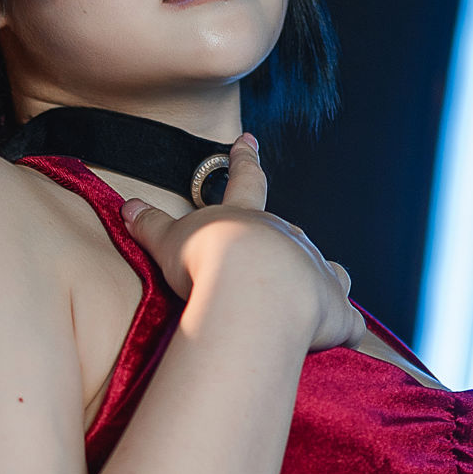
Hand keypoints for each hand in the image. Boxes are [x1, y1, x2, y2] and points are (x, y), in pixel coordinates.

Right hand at [120, 134, 361, 353]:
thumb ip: (150, 224)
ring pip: (328, 269)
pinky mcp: (334, 310)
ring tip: (313, 291)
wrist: (252, 290)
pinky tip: (344, 333)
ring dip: (322, 277)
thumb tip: (126, 206)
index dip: (243, 160)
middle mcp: (288, 239)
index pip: (245, 180)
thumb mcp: (168, 240)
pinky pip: (346, 320)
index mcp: (247, 219)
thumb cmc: (207, 263)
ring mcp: (316, 271)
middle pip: (291, 232)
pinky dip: (344, 326)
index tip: (248, 140)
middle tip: (275, 253)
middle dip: (285, 240)